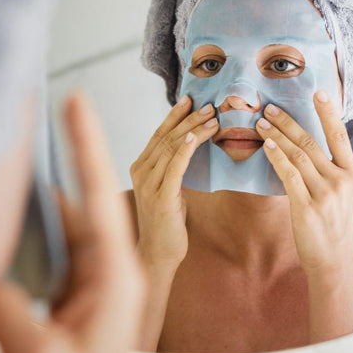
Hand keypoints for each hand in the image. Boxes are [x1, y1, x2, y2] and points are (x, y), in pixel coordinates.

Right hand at [0, 93, 143, 352]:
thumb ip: (4, 310)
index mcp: (114, 275)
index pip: (100, 195)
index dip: (88, 144)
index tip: (77, 103)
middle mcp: (106, 268)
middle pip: (79, 203)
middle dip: (54, 173)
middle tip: (32, 144)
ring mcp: (89, 278)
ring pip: (60, 228)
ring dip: (33, 212)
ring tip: (9, 192)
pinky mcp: (72, 291)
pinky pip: (50, 252)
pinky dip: (28, 240)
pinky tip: (8, 236)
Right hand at [130, 95, 217, 269]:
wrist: (157, 254)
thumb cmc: (166, 221)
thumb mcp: (168, 188)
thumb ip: (172, 168)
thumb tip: (189, 145)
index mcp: (140, 167)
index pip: (159, 134)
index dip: (174, 115)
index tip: (189, 99)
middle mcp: (140, 171)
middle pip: (166, 137)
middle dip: (188, 118)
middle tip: (208, 104)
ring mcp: (148, 184)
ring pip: (171, 148)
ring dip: (192, 129)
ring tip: (212, 116)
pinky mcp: (160, 197)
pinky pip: (174, 168)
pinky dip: (184, 150)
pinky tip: (194, 137)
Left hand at [255, 90, 352, 277]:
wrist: (334, 262)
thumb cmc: (334, 226)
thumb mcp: (340, 195)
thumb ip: (328, 171)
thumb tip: (304, 149)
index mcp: (351, 174)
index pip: (339, 136)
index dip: (328, 113)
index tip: (318, 92)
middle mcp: (341, 180)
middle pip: (311, 142)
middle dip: (288, 122)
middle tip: (269, 107)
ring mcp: (325, 193)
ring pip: (297, 155)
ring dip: (276, 136)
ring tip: (260, 123)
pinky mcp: (308, 207)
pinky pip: (289, 175)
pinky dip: (277, 158)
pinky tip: (266, 146)